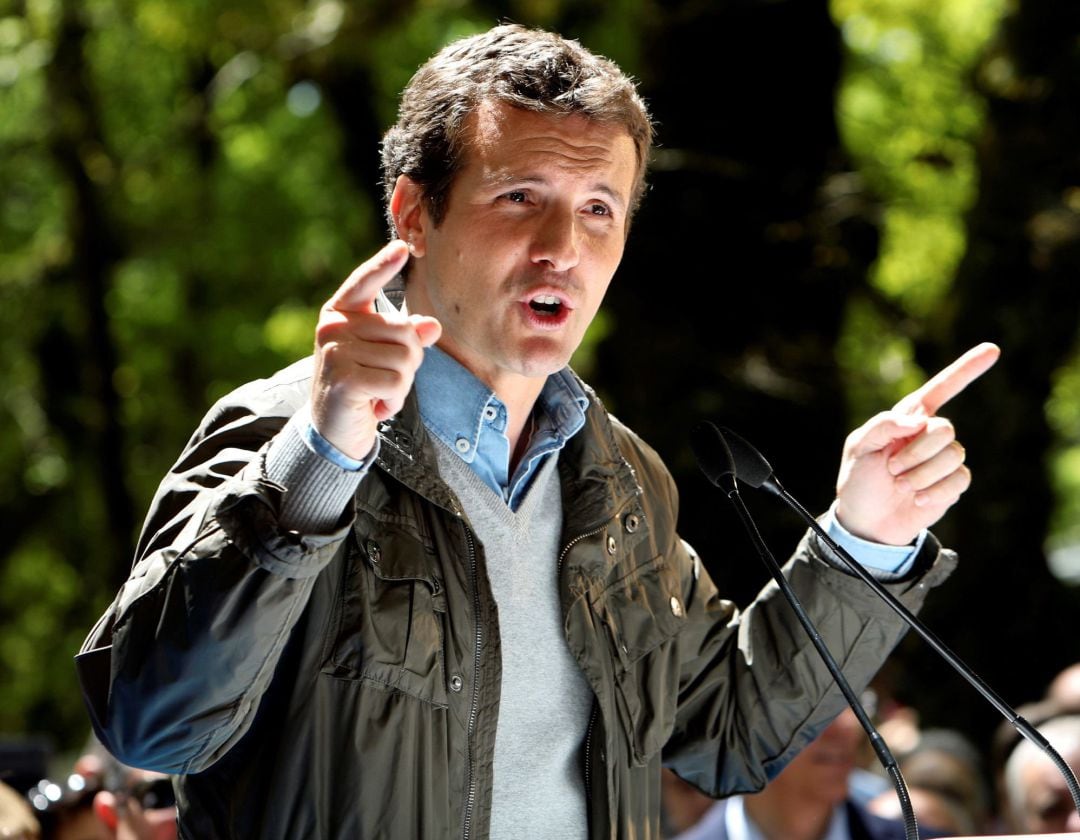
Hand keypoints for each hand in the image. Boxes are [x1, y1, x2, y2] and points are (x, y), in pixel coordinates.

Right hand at [310, 241, 441, 459]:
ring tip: (378, 393)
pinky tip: (375, 407)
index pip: (364, 283)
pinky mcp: (344, 379)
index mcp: (341, 314)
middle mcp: (333, 327)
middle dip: (409, 361)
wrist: (332, 430)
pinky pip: (396, 383)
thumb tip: (433, 326)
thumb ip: (406, 338)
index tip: (403, 246)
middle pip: (404, 331)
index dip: (382, 265)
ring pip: (404, 359)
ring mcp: (336, 351)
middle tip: (386, 379)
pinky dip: (395, 400)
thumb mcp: (383, 357)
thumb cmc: (361, 386)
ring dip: (402, 385)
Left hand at [835, 342, 999, 544]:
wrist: (867, 521)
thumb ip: (883, 425)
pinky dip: (934, 492)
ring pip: (953, 456)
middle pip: (944, 429)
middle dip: (915, 453)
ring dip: (921, 475)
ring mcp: (944, 459)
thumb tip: (917, 420)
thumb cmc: (858, 480)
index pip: (941, 388)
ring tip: (900, 485)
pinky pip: (959, 479)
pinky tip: (916, 499)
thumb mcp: (858, 447)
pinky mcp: (953, 483)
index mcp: (907, 418)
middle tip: (892, 469)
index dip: (966, 369)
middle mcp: (929, 434)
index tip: (992, 350)